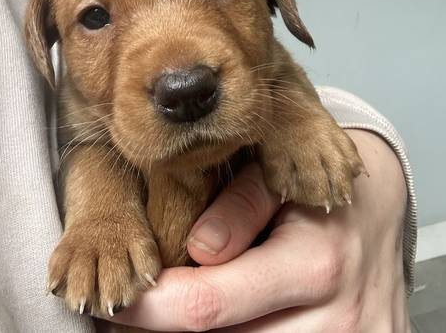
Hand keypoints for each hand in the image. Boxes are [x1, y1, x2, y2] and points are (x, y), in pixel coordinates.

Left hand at [106, 130, 409, 331]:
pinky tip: (226, 319)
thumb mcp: (278, 179)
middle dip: (168, 329)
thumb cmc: (317, 191)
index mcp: (315, 263)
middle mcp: (338, 320)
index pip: (209, 304)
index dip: (151, 307)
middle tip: (140, 307)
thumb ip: (237, 210)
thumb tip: (196, 249)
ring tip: (181, 306)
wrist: (375, 216)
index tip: (121, 297)